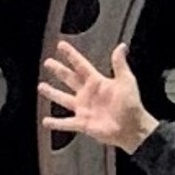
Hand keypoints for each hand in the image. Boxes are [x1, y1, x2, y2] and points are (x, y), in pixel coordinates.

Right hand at [40, 39, 157, 151]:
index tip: (61, 46)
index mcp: (97, 82)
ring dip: (52, 93)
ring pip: (63, 99)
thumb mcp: (127, 81)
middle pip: (69, 79)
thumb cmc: (132, 105)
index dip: (71, 55)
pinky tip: (46, 121)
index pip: (80, 65)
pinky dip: (56, 123)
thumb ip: (119, 64)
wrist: (133, 128)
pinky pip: (66, 123)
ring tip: (41, 87)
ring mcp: (84, 109)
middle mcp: (88, 94)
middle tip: (48, 63)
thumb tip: (121, 46)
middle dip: (58, 70)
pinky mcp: (83, 123)